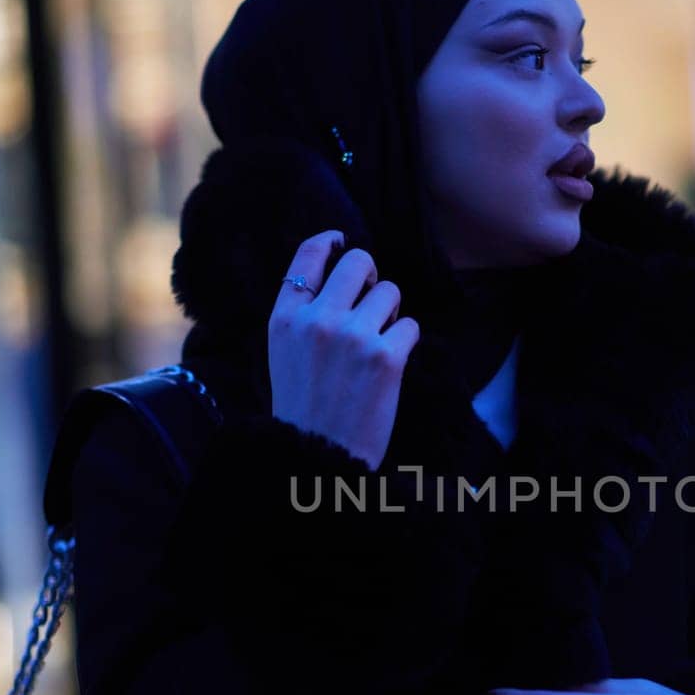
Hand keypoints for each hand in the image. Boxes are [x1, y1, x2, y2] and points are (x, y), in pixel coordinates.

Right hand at [268, 230, 419, 471]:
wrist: (319, 454)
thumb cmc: (304, 406)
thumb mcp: (284, 352)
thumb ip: (302, 313)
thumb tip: (336, 274)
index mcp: (285, 317)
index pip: (307, 256)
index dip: (329, 241)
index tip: (341, 240)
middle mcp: (317, 319)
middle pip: (358, 262)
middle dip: (370, 275)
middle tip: (371, 297)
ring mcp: (353, 336)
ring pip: (390, 292)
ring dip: (390, 311)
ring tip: (378, 339)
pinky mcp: (386, 357)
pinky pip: (410, 325)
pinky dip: (405, 341)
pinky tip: (390, 363)